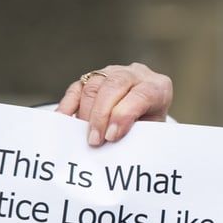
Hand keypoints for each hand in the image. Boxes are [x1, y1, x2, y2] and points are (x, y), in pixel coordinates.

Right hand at [56, 62, 173, 146]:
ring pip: (93, 86)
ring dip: (85, 114)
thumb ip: (137, 136)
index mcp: (158, 87)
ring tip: (84, 137)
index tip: (111, 137)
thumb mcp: (151, 133)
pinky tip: (64, 122)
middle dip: (101, 115)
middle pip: (114, 86)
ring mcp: (112, 72)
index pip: (142, 95)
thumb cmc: (149, 128)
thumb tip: (114, 149)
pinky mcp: (92, 78)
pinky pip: (76, 89)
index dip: (124, 115)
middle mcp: (135, 75)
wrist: (145, 115)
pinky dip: (68, 106)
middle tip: (94, 141)